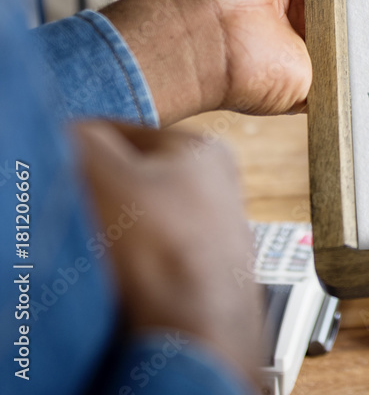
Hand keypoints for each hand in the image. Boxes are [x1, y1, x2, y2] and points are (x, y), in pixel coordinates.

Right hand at [75, 120, 261, 384]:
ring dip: (103, 235)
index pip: (122, 132)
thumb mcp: (108, 175)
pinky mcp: (196, 280)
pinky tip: (108, 279)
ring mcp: (208, 238)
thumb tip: (71, 131)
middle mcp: (215, 191)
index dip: (79, 147)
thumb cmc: (165, 252)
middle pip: (129, 180)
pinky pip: (142, 263)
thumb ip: (83, 140)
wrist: (196, 335)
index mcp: (202, 151)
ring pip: (133, 225)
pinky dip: (119, 268)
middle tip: (68, 209)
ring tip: (90, 249)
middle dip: (93, 194)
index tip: (54, 163)